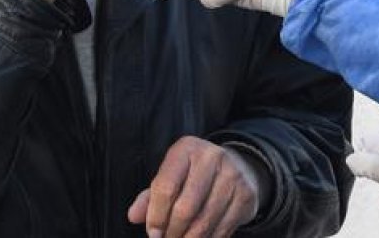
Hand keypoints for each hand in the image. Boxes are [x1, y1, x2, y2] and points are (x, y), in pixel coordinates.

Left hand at [127, 136, 261, 237]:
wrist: (237, 167)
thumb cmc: (194, 174)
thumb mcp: (172, 175)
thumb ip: (150, 196)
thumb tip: (133, 216)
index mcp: (187, 148)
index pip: (165, 186)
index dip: (155, 215)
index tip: (153, 233)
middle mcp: (211, 157)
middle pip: (185, 208)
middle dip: (172, 232)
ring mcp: (232, 175)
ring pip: (204, 222)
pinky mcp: (246, 195)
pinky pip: (222, 229)